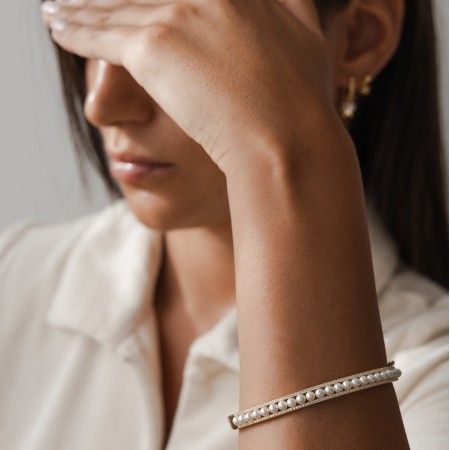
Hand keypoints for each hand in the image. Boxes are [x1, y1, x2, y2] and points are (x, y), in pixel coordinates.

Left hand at [41, 0, 335, 172]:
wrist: (286, 137)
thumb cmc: (300, 103)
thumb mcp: (307, 41)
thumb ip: (293, 12)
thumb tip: (304, 0)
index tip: (146, 4)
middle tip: (83, 1)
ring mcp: (179, 14)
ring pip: (115, 7)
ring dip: (83, 9)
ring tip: (58, 12)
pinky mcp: (154, 46)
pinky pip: (99, 34)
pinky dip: (74, 31)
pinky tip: (57, 27)